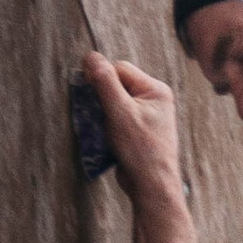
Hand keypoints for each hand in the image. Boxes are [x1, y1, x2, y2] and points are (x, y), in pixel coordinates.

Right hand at [81, 53, 194, 242]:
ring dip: (101, 113)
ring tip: (101, 128)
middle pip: (116, 85)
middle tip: (95, 114)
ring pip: (113, 103)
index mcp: (155, 90)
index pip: (120, 69)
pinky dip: (105, 125)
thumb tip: (91, 56)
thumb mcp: (120, 111)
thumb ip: (105, 82)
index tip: (87, 92)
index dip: (101, 78)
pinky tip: (104, 137)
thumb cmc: (140, 148)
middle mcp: (153, 100)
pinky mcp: (137, 131)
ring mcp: (146, 116)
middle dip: (101, 98)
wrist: (152, 186)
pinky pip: (115, 119)